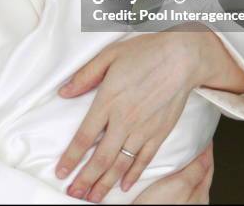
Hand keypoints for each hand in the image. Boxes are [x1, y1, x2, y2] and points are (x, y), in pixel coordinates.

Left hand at [55, 31, 210, 201]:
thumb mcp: (110, 56)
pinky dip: (133, 175)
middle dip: (85, 179)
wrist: (182, 57)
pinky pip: (144, 160)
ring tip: (93, 197)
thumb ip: (86, 75)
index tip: (61, 172)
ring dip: (105, 183)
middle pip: (100, 158)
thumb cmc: (146, 52)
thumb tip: (64, 92)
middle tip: (74, 193)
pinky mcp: (160, 133)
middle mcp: (124, 120)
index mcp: (108, 101)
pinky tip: (124, 185)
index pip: (84, 137)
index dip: (71, 158)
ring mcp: (143, 129)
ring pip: (120, 164)